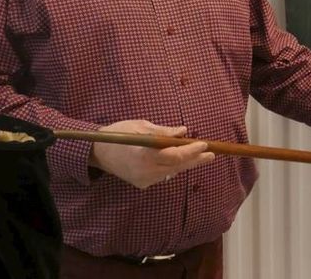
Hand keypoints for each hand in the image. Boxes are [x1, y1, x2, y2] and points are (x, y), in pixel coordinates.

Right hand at [88, 119, 214, 188]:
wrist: (98, 153)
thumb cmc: (119, 134)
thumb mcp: (141, 126)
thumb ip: (163, 131)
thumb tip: (183, 131)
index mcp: (144, 153)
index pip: (174, 155)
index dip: (190, 151)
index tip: (203, 143)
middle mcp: (145, 170)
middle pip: (177, 167)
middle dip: (195, 160)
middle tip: (211, 154)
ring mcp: (144, 180)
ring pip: (171, 172)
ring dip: (186, 164)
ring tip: (201, 156)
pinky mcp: (142, 184)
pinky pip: (162, 175)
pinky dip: (172, 167)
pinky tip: (180, 162)